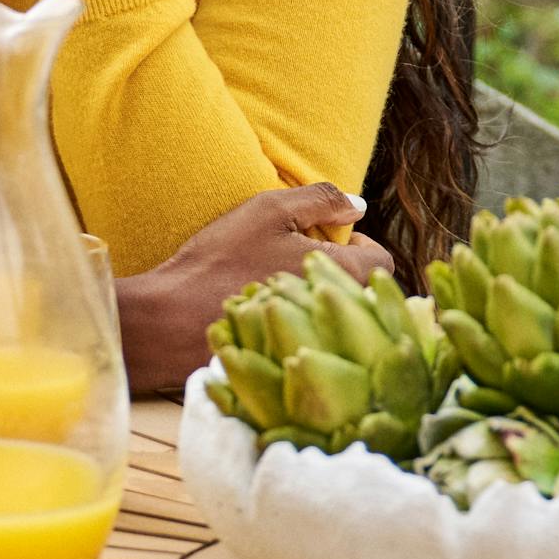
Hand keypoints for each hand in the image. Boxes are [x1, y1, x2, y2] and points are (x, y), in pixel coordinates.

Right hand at [111, 183, 389, 393]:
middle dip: (340, 272)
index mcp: (343, 274)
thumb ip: (319, 199)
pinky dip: (301, 325)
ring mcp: (320, 342)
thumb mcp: (269, 211)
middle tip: (299, 260)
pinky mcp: (297, 359)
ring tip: (282, 286)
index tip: (324, 239)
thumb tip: (357, 203)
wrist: (176, 318)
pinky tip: (269, 314)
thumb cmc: (222, 261)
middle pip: (361, 290)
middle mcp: (340, 314)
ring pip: (337, 316)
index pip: (382, 260)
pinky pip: (315, 338)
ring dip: (320, 299)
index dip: (359, 243)